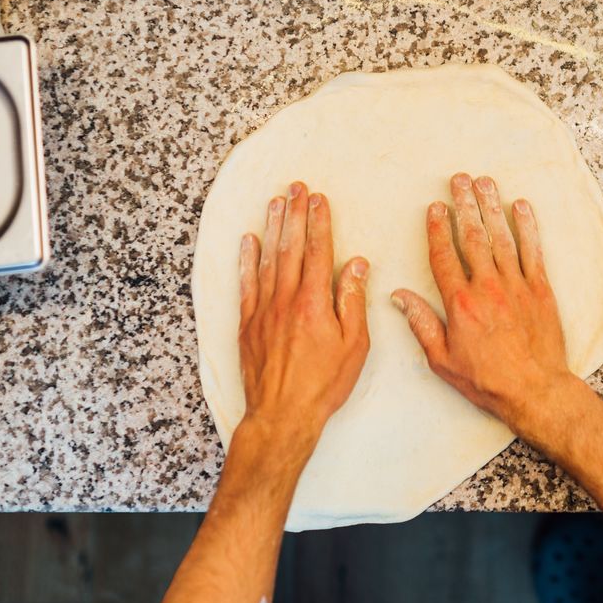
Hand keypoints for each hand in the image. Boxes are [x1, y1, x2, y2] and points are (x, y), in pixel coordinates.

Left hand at [236, 182, 370, 464]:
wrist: (282, 415)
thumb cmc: (323, 384)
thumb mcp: (355, 345)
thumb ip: (353, 301)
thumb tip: (356, 265)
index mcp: (315, 302)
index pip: (318, 251)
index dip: (319, 222)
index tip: (320, 198)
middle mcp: (286, 300)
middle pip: (291, 247)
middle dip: (295, 213)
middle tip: (297, 187)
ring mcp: (263, 310)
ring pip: (267, 259)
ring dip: (272, 227)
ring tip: (276, 201)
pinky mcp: (248, 324)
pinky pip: (246, 283)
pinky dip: (247, 260)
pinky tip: (249, 240)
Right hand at [392, 173, 576, 437]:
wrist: (534, 390)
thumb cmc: (486, 380)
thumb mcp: (442, 360)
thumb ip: (421, 324)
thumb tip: (399, 297)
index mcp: (460, 304)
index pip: (444, 256)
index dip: (437, 229)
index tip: (434, 207)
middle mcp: (487, 288)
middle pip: (472, 236)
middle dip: (464, 204)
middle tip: (459, 179)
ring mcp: (516, 286)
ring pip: (501, 237)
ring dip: (491, 206)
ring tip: (485, 182)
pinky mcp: (540, 290)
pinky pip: (533, 251)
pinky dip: (528, 227)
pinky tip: (521, 206)